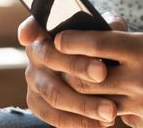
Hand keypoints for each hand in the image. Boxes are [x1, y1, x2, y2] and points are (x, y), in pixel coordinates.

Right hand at [18, 11, 127, 126]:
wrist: (96, 73)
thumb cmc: (100, 46)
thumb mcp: (104, 31)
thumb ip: (107, 26)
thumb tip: (112, 29)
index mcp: (47, 30)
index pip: (34, 24)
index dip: (30, 28)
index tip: (30, 36)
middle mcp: (36, 54)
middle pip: (50, 58)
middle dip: (77, 66)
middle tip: (102, 73)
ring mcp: (34, 80)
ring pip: (54, 93)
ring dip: (84, 104)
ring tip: (110, 111)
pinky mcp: (37, 103)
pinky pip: (54, 117)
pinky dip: (78, 122)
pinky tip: (101, 124)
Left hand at [52, 9, 142, 127]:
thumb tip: (132, 31)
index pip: (97, 44)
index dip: (71, 40)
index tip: (57, 37)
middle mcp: (142, 80)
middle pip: (88, 78)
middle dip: (65, 68)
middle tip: (52, 60)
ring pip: (99, 102)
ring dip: (87, 91)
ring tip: (78, 79)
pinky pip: (121, 116)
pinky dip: (113, 106)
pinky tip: (113, 96)